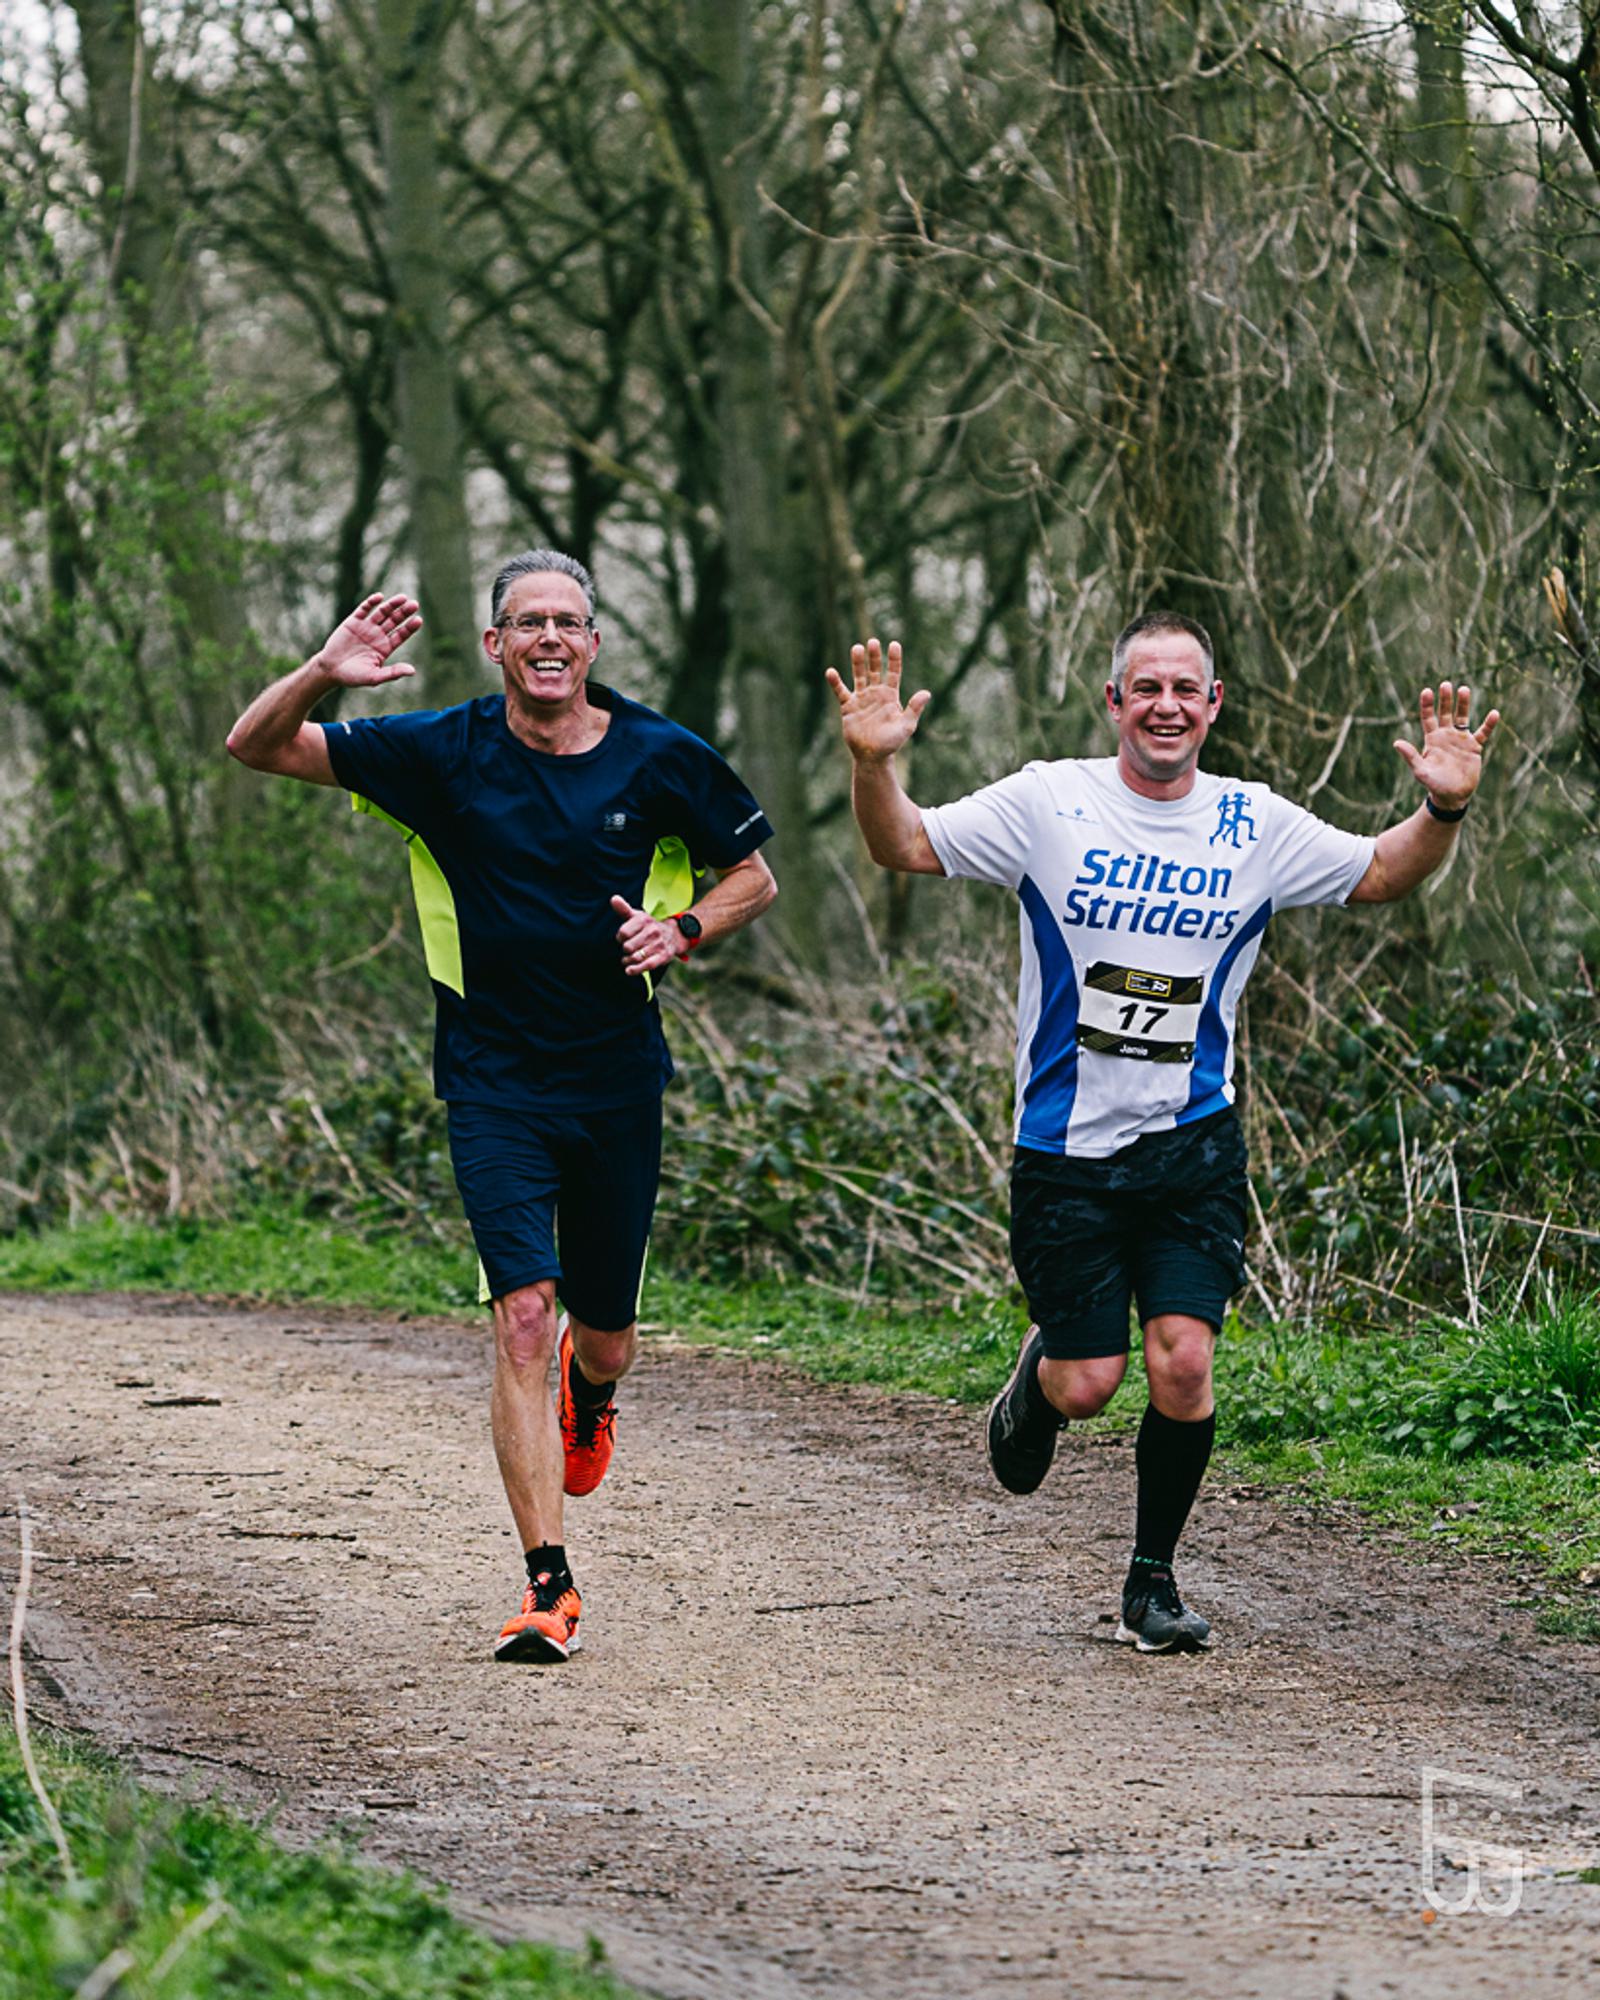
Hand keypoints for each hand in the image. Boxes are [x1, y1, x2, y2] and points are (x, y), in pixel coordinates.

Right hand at [314, 593, 421, 685]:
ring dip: (392, 605)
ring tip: (403, 598)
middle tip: (415, 604)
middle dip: (404, 612)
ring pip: (382, 612)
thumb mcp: (374, 677)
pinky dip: (371, 602)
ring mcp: (366, 627)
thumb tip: (413, 671)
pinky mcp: (353, 621)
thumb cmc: (353, 677)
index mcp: (385, 647)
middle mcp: (378, 635)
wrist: (330, 670)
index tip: (418, 620)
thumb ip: (393, 673)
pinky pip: (364, 609)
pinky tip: (379, 598)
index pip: (401, 634)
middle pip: (394, 620)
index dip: (409, 627)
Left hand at [611, 896, 684, 975]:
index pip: (623, 933)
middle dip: (625, 949)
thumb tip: (613, 899)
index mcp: (644, 920)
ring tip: (627, 959)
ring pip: (635, 957)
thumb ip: (624, 909)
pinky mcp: (663, 956)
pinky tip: (629, 970)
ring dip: (628, 960)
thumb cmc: (649, 926)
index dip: (620, 938)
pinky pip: (647, 965)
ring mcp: (658, 944)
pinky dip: (636, 970)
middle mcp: (652, 931)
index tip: (623, 938)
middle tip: (628, 949)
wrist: (675, 934)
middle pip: (628, 946)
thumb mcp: (638, 916)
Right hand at [825, 638, 930, 762]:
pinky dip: (835, 682)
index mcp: (890, 695)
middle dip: (874, 656)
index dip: (894, 659)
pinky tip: (831, 672)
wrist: (872, 755)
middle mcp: (876, 693)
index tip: (894, 644)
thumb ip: (914, 709)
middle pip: (875, 669)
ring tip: (857, 648)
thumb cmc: (892, 742)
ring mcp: (861, 698)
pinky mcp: (848, 707)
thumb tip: (927, 693)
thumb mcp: (907, 726)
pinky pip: (840, 692)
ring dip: (857, 662)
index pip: (893, 672)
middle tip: (873, 642)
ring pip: (859, 676)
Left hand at [1393, 682, 1499, 810]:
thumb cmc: (1433, 784)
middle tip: (1446, 684)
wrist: (1452, 796)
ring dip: (1463, 704)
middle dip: (1445, 699)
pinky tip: (1494, 714)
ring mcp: (1460, 740)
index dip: (1427, 705)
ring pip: (1463, 718)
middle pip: (1446, 713)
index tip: (1427, 691)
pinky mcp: (1474, 747)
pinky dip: (1488, 724)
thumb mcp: (1420, 770)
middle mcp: (1446, 736)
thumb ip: (1411, 756)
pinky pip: (1483, 733)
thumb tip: (1396, 743)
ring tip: (1464, 689)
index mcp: (1432, 739)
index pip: (1428, 718)